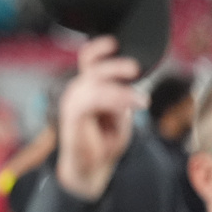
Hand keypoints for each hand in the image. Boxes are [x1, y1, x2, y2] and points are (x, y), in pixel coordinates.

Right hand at [56, 36, 148, 200]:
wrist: (89, 168)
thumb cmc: (102, 141)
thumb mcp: (118, 112)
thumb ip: (119, 96)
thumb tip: (125, 86)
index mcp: (87, 88)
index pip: (88, 60)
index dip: (98, 48)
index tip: (114, 43)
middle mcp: (76, 92)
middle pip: (92, 66)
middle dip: (115, 66)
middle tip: (135, 70)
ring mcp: (71, 102)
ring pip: (94, 81)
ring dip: (119, 89)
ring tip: (140, 101)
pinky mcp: (71, 114)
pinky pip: (92, 98)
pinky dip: (115, 99)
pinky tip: (132, 104)